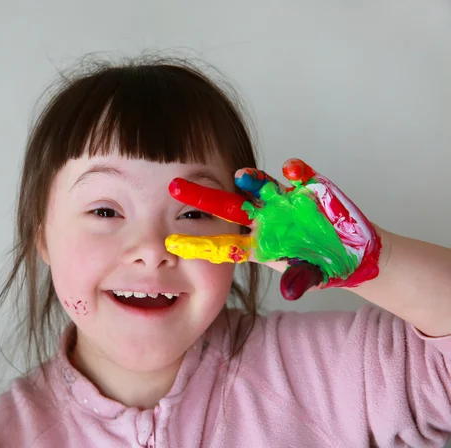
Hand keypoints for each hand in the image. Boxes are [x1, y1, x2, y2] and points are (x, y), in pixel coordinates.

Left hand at [165, 158, 381, 300]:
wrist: (351, 252)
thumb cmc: (322, 266)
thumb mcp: (311, 276)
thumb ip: (299, 279)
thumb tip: (289, 290)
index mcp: (257, 244)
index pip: (222, 243)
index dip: (198, 242)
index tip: (171, 243)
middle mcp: (263, 219)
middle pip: (227, 207)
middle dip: (203, 198)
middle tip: (175, 187)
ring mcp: (283, 201)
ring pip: (259, 186)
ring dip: (251, 180)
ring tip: (242, 176)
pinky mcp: (308, 187)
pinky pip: (299, 175)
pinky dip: (297, 171)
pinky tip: (294, 170)